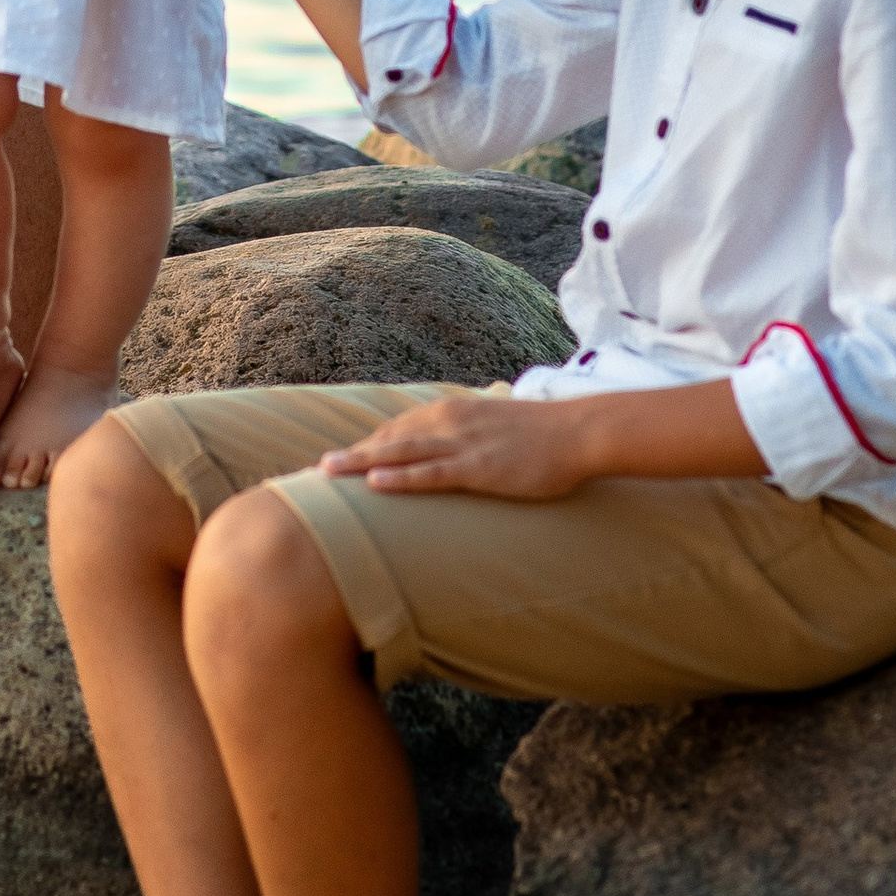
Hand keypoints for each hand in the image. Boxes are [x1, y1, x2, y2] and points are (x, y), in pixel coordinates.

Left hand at [318, 387, 595, 499]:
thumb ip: (469, 435)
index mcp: (451, 412)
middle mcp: (448, 421)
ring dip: (360, 463)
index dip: (367, 446)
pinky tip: (374, 483)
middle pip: (388, 438)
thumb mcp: (494, 428)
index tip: (341, 460)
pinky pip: (431, 473)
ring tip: (327, 473)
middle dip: (353, 455)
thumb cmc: (541, 435)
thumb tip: (455, 450)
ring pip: (399, 453)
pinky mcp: (478, 468)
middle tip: (318, 471)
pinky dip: (400, 477)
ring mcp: (462, 444)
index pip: (397, 428)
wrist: (577, 432)